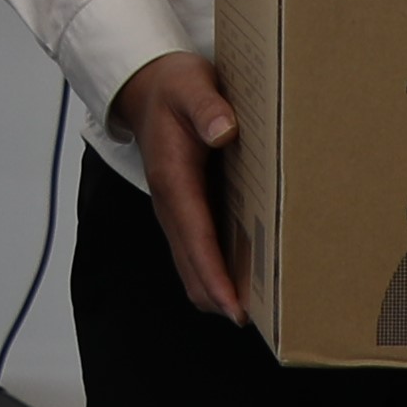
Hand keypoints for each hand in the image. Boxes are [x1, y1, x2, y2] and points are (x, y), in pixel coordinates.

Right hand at [113, 53, 249, 321]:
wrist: (146, 87)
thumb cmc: (174, 87)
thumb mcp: (191, 86)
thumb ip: (207, 107)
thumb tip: (224, 132)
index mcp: (172, 179)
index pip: (194, 237)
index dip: (213, 275)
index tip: (233, 307)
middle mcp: (170, 203)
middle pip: (191, 264)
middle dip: (218, 296)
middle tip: (261, 321)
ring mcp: (175, 210)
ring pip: (191, 264)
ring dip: (216, 288)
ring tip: (258, 310)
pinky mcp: (184, 210)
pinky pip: (196, 251)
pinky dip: (214, 272)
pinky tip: (244, 278)